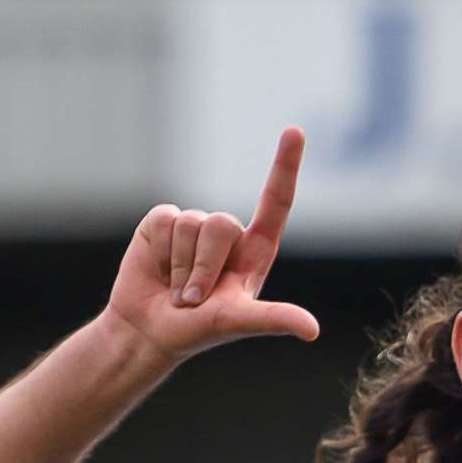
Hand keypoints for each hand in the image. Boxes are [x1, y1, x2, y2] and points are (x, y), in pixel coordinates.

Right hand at [103, 127, 319, 361]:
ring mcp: (194, 226)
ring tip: (179, 290)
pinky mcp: (162, 222)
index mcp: (255, 251)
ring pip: (192, 223)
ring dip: (182, 266)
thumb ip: (274, 319)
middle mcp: (228, 234)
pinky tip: (159, 269)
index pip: (276, 202)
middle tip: (196, 298)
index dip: (285, 166)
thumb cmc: (200, 331)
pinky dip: (160, 252)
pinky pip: (165, 219)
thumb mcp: (238, 322)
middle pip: (222, 224)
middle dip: (204, 266)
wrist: (149, 330)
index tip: (295, 131)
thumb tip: (312, 331)